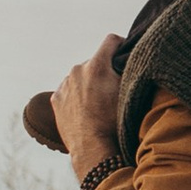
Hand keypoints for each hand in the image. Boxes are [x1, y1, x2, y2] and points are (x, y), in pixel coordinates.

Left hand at [51, 35, 125, 176]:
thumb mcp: (130, 92)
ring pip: (81, 76)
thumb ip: (130, 71)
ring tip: (99, 103)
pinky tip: (86, 110)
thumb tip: (134, 58)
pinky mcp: (56, 99)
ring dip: (89, 83)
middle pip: (96, 61)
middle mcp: (77, 70)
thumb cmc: (115, 122)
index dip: (122, 45)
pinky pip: (69, 90)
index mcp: (96, 65)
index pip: (111, 41)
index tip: (126, 54)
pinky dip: (77, 95)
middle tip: (113, 88)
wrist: (93, 149)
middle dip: (104, 70)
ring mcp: (64, 85)